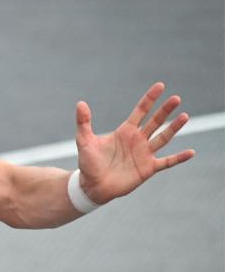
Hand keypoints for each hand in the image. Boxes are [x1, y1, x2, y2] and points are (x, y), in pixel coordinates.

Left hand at [75, 82, 193, 203]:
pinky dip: (179, 158)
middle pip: (155, 121)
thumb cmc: (88, 163)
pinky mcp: (148, 168)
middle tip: (176, 98)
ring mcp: (144, 154)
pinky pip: (167, 162)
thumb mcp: (84, 141)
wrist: (92, 186)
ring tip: (185, 116)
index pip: (140, 111)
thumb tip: (80, 103)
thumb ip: (83, 122)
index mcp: (125, 131)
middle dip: (165, 110)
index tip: (160, 86)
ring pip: (163, 138)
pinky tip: (191, 152)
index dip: (150, 99)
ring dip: (174, 128)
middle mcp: (137, 140)